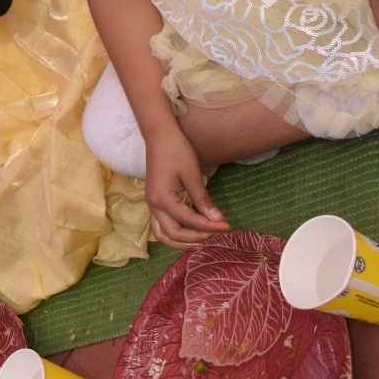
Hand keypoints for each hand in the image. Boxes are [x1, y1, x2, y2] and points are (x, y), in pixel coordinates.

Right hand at [143, 122, 227, 247]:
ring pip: (162, 234)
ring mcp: (151, 204)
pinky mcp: (153, 201)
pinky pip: (160, 225)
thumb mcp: (193, 175)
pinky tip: (189, 232)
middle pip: (174, 233)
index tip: (228, 225)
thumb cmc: (176, 151)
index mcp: (162, 199)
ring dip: (181, 242)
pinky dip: (174, 233)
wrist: (159, 136)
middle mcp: (153, 205)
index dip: (210, 226)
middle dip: (197, 237)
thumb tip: (217, 220)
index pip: (189, 220)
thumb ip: (203, 200)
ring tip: (202, 242)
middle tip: (218, 231)